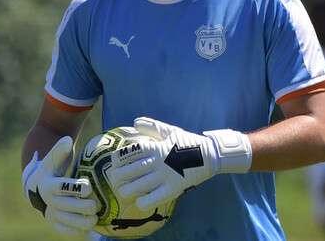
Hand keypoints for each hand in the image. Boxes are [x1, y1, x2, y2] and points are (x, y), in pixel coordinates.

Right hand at [23, 136, 97, 236]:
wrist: (35, 190)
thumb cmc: (49, 171)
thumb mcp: (51, 160)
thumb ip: (59, 149)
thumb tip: (68, 140)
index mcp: (49, 185)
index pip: (66, 187)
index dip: (81, 188)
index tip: (88, 186)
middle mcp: (50, 202)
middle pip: (76, 206)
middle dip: (90, 204)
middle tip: (95, 201)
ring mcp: (52, 215)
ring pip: (76, 222)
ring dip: (90, 218)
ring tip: (95, 213)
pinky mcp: (56, 225)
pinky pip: (72, 231)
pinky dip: (83, 228)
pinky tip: (87, 220)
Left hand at [107, 117, 251, 210]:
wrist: (210, 155)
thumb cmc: (188, 142)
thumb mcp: (170, 131)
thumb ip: (152, 126)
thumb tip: (135, 122)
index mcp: (156, 147)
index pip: (130, 152)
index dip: (118, 158)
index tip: (114, 162)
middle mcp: (158, 161)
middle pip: (130, 171)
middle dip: (117, 177)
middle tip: (114, 180)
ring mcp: (165, 176)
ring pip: (138, 186)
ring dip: (126, 190)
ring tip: (124, 191)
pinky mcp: (173, 189)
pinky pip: (153, 199)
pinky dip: (143, 202)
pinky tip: (139, 202)